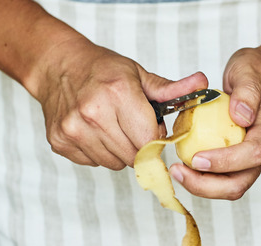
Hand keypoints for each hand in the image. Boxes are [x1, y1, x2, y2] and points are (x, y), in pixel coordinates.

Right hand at [36, 38, 208, 169]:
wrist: (57, 66)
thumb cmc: (102, 70)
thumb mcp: (138, 74)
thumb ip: (171, 89)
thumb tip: (203, 85)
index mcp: (118, 94)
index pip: (150, 141)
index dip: (156, 140)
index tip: (153, 131)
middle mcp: (93, 113)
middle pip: (133, 156)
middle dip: (139, 147)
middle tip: (131, 127)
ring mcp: (74, 130)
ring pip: (114, 163)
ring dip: (119, 151)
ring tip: (111, 127)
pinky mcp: (60, 143)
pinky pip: (93, 163)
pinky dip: (98, 152)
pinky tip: (94, 131)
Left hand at [168, 47, 260, 199]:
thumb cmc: (257, 73)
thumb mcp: (251, 71)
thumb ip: (247, 92)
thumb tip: (241, 116)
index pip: (252, 154)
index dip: (225, 161)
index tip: (197, 158)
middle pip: (238, 184)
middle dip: (207, 186)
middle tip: (178, 171)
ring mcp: (248, 161)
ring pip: (227, 188)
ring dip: (200, 186)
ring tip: (176, 171)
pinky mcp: (236, 162)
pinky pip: (218, 179)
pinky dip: (199, 178)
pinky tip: (181, 166)